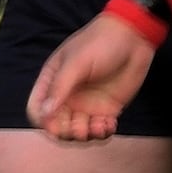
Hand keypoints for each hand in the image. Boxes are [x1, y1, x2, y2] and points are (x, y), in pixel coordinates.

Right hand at [23, 13, 158, 142]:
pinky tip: (110, 124)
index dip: (43, 121)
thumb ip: (60, 87)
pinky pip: (100, 129)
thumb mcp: (76, 62)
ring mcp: (87, 104)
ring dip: (86, 135)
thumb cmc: (100, 43)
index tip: (55, 123)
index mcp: (53, 82)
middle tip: (80, 128)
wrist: (133, 37)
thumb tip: (44, 114)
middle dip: (66, 132)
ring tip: (99, 126)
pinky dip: (103, 132)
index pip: (37, 109)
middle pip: (57, 126)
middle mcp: (68, 97)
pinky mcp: (107, 109)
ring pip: (79, 132)